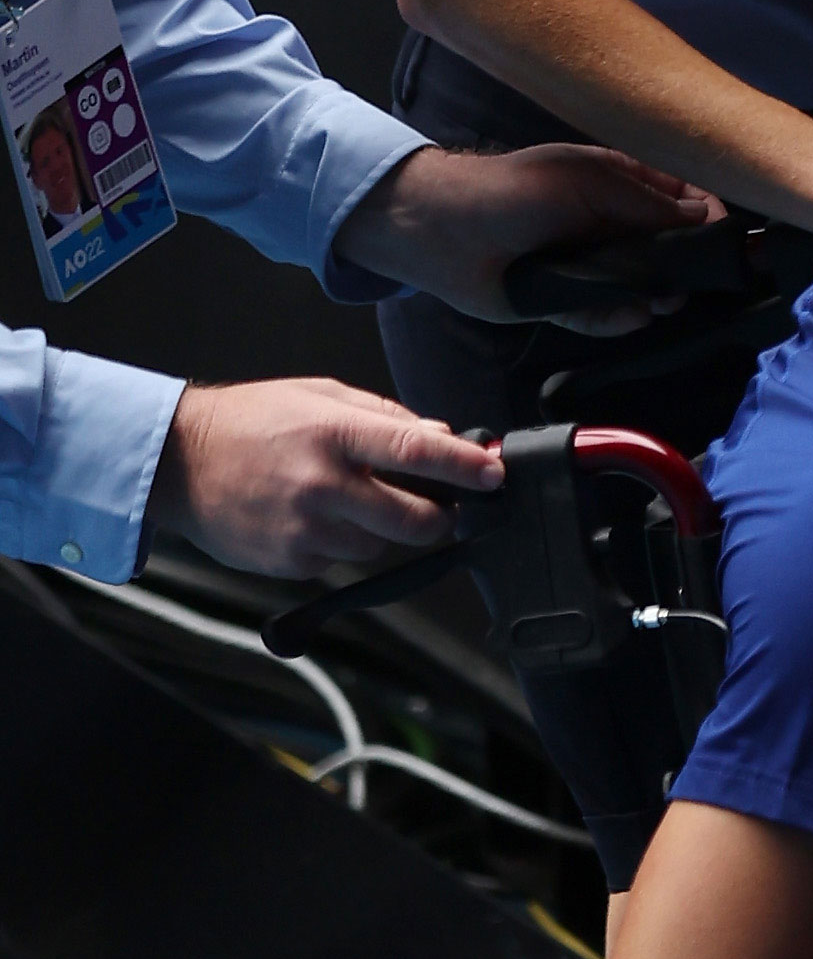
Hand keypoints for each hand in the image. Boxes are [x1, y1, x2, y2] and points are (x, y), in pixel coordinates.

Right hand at [150, 379, 499, 577]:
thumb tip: (443, 434)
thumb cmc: (250, 422)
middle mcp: (321, 485)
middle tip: (435, 503)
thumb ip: (384, 416)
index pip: (418, 451)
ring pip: (379, 545)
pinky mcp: (290, 562)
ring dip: (378, 528)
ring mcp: (304, 530)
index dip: (464, 466)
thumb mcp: (318, 397)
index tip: (493, 473)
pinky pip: (340, 561)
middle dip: (437, 516)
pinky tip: (307, 516)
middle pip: (415, 521)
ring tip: (339, 497)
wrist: (174, 462)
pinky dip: (339, 542)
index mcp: (333, 434)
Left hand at [333, 143, 722, 332]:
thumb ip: (652, 205)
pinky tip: (627, 316)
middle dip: (689, 269)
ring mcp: (595, 267)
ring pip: (648, 289)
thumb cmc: (516, 191)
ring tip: (658, 302)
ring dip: (658, 298)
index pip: (690, 201)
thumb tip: (711, 221)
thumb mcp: (592, 183)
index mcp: (624, 185)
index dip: (712, 220)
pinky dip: (621, 320)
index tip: (726, 244)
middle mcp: (615, 227)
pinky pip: (612, 318)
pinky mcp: (572, 302)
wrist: (442, 232)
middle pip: (676, 251)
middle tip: (690, 283)